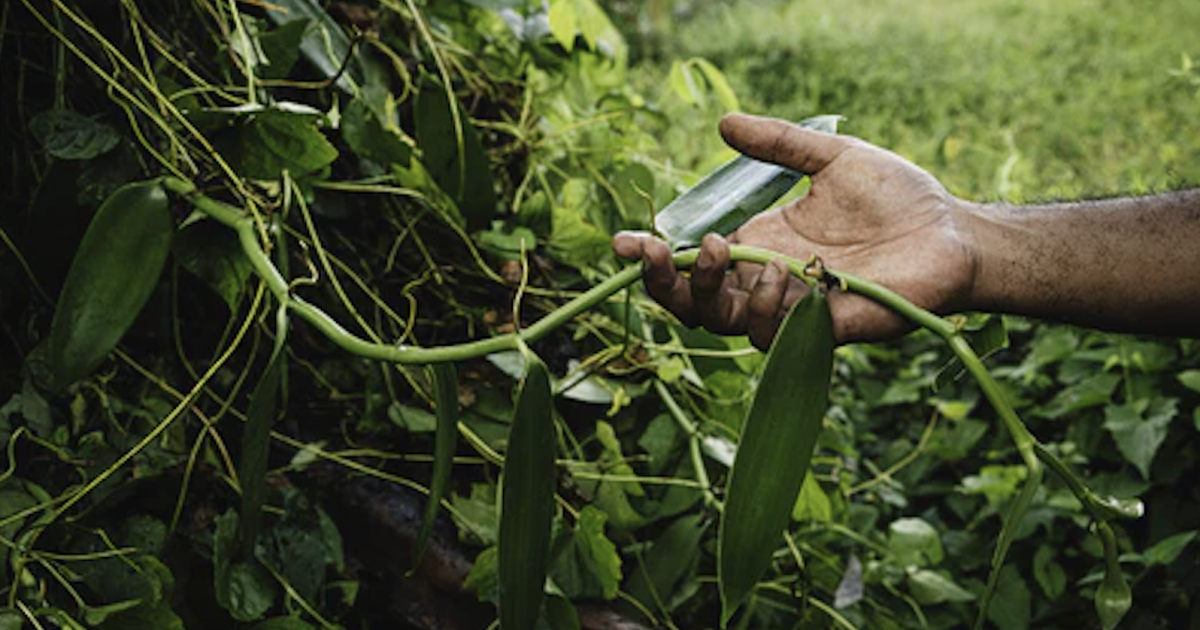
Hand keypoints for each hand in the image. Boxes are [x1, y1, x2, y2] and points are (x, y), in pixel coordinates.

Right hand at [613, 113, 979, 347]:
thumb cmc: (897, 198)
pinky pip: (773, 337)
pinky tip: (779, 274)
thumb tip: (724, 123)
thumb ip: (778, 145)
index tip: (623, 239)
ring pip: (722, 323)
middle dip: (662, 281)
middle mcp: (766, 283)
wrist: (953, 230)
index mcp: (759, 245)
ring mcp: (791, 310)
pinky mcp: (821, 330)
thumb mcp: (830, 158)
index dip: (653, 258)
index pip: (691, 263)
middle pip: (692, 304)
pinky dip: (764, 308)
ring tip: (727, 247)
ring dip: (710, 289)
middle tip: (654, 250)